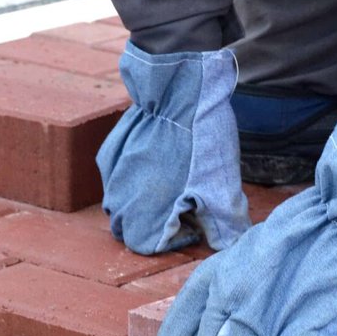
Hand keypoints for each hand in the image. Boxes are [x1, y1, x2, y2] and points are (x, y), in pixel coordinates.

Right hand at [97, 42, 249, 254]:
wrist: (179, 89)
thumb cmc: (201, 142)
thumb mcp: (223, 187)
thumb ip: (225, 225)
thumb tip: (227, 245)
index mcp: (143, 218)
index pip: (149, 246)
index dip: (175, 236)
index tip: (196, 217)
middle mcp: (119, 203)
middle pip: (131, 229)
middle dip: (155, 223)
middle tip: (185, 202)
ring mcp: (111, 177)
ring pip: (121, 205)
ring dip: (143, 202)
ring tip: (173, 181)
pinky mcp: (109, 154)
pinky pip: (117, 178)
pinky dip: (134, 178)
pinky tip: (157, 159)